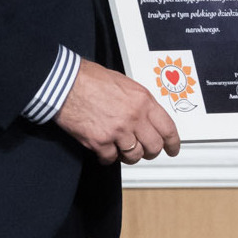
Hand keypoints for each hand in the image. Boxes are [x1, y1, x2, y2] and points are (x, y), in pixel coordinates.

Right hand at [55, 59, 179, 164]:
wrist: (65, 83)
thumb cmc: (89, 79)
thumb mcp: (124, 83)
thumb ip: (139, 101)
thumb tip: (146, 115)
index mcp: (142, 100)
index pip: (168, 128)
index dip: (172, 143)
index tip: (172, 148)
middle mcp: (133, 117)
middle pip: (153, 146)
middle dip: (150, 152)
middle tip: (145, 151)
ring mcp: (117, 131)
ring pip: (133, 156)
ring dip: (129, 156)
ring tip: (122, 149)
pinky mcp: (99, 142)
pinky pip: (111, 159)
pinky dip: (108, 157)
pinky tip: (104, 150)